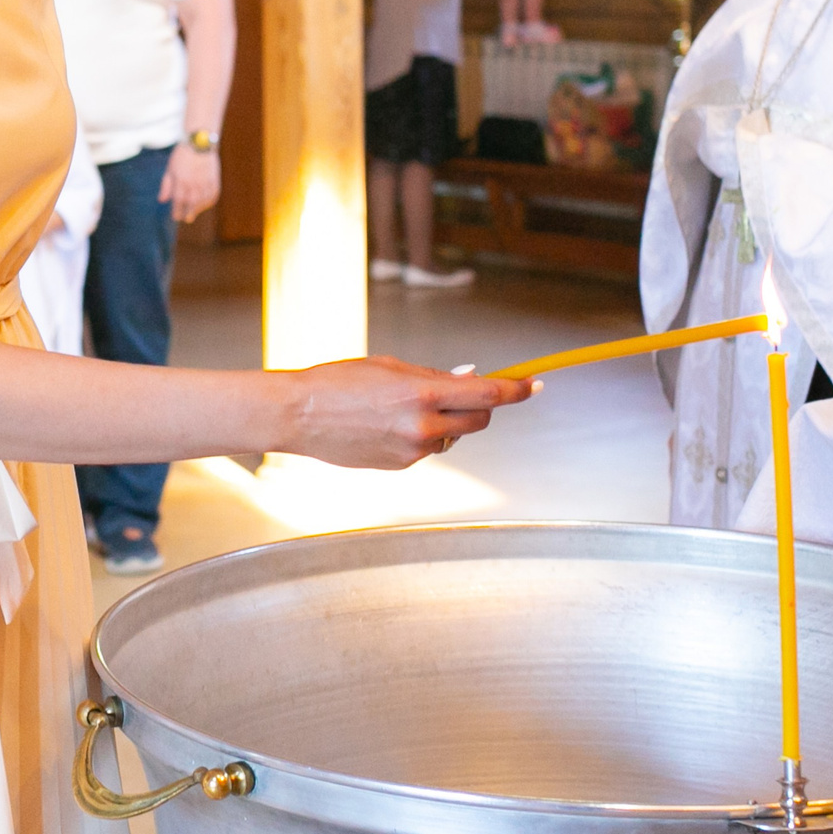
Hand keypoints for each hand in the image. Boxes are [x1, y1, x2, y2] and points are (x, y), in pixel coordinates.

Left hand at [159, 144, 221, 224]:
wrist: (199, 142)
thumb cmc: (182, 155)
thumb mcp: (170, 169)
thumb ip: (166, 186)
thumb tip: (162, 201)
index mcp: (181, 180)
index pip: (178, 200)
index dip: (177, 211)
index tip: (175, 217)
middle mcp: (194, 182)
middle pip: (191, 203)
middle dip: (188, 213)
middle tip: (186, 219)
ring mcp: (205, 181)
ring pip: (203, 200)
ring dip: (198, 209)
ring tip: (194, 213)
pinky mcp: (214, 178)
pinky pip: (213, 194)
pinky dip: (209, 201)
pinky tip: (205, 204)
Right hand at [275, 356, 532, 470]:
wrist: (299, 415)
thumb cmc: (339, 381)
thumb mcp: (390, 367)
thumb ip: (433, 376)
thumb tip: (469, 378)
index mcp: (423, 393)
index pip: (488, 394)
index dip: (516, 390)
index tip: (533, 386)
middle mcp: (424, 426)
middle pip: (480, 421)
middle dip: (482, 407)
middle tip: (468, 391)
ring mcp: (413, 451)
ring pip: (451, 436)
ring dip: (446, 421)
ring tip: (402, 406)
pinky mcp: (401, 466)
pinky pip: (427, 448)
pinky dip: (421, 435)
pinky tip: (386, 424)